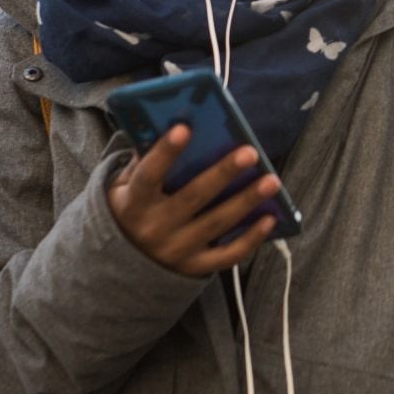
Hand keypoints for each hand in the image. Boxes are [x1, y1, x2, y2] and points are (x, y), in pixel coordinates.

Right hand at [106, 125, 280, 275]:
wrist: (123, 266)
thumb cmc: (132, 209)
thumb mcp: (123, 187)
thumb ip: (144, 161)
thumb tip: (178, 127)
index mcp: (133, 203)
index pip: (148, 175)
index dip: (165, 153)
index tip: (184, 128)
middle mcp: (154, 228)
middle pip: (193, 197)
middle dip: (223, 173)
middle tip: (250, 153)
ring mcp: (176, 250)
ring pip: (216, 224)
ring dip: (246, 201)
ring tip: (271, 181)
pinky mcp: (194, 266)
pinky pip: (227, 254)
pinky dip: (250, 238)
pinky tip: (270, 217)